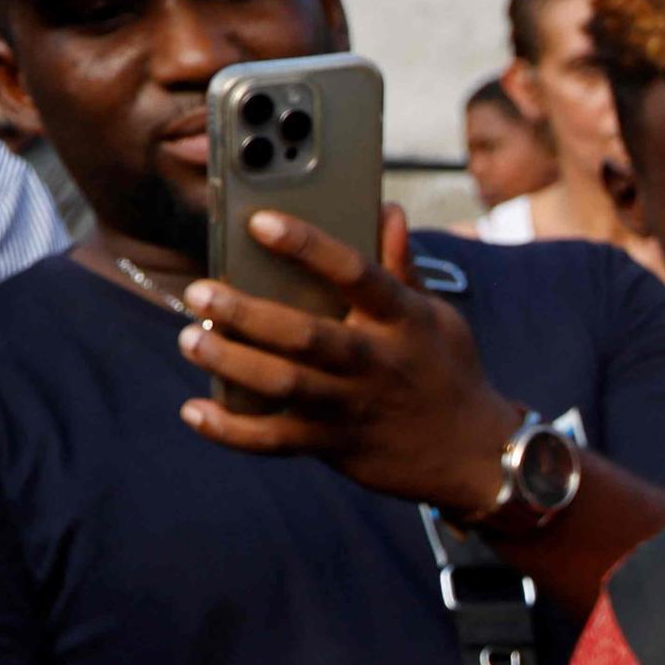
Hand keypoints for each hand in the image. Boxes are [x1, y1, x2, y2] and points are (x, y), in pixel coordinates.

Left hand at [178, 206, 523, 515]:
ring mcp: (354, 406)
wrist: (474, 454)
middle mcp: (378, 361)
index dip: (307, 245)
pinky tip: (195, 412)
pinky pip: (275, 442)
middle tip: (199, 292)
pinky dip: (231, 431)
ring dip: (231, 363)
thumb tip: (387, 210)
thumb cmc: (447, 372)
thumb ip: (401, 268)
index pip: (355, 272)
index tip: (258, 221)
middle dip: (247, 313)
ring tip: (190, 340)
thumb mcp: (435, 317)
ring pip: (284, 384)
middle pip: (305, 335)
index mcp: (404, 319)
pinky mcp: (336, 446)